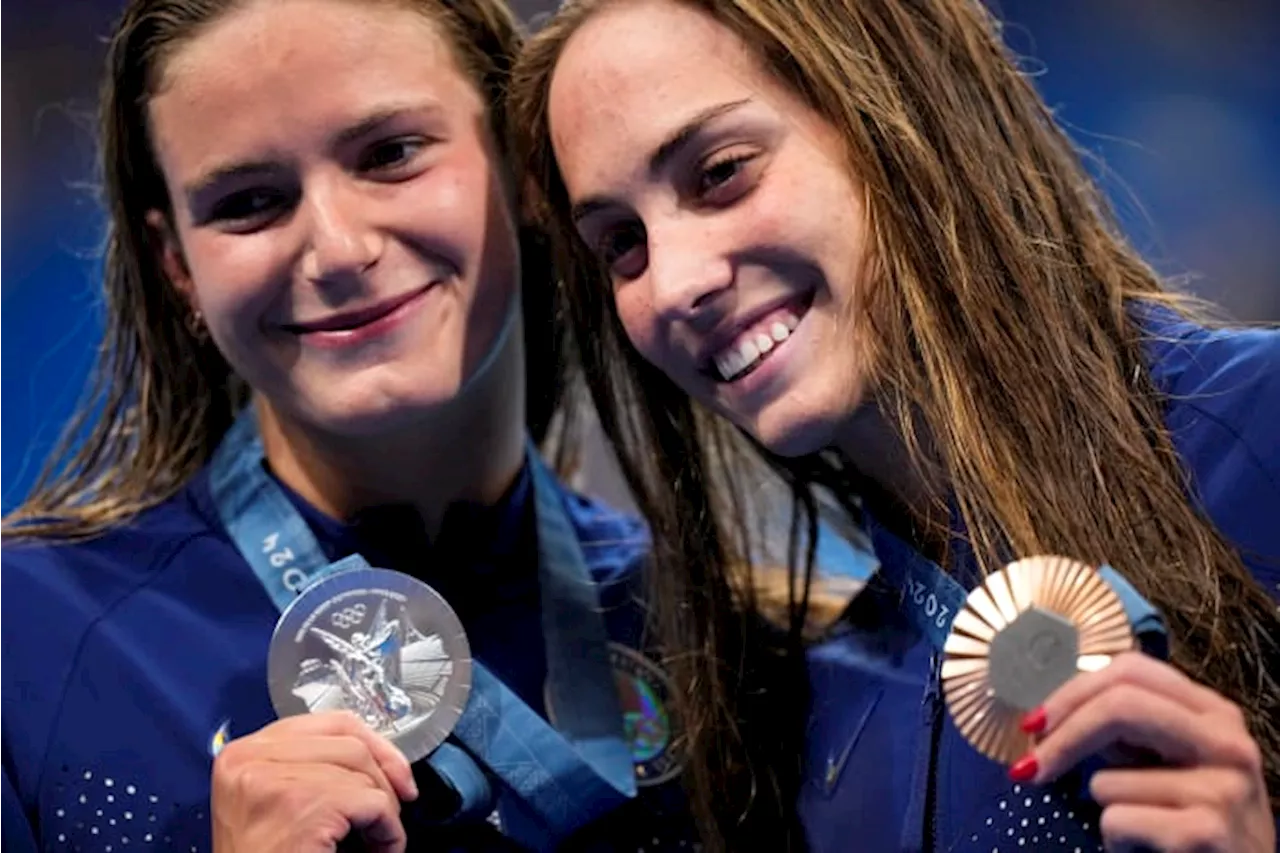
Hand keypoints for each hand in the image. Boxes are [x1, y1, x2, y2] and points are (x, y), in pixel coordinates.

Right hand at [211, 711, 418, 852]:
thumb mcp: (276, 800)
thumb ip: (312, 768)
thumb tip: (379, 756)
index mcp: (244, 753)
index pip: (330, 722)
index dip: (374, 745)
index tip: (396, 773)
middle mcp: (251, 759)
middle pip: (350, 742)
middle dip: (384, 776)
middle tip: (394, 810)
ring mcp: (274, 780)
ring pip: (363, 772)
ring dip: (385, 808)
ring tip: (378, 839)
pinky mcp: (302, 807)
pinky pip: (373, 803)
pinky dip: (388, 830)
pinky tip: (382, 849)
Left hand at [1011, 652, 1272, 852]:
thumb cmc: (1192, 821)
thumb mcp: (1169, 761)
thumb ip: (1127, 729)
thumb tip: (1049, 715)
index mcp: (1214, 713)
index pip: (1131, 670)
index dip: (1072, 692)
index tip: (1034, 722)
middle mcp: (1227, 742)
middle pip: (1120, 704)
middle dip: (1062, 735)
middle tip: (1026, 767)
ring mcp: (1224, 787)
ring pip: (1107, 778)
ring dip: (1102, 806)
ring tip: (1137, 825)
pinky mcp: (1208, 832)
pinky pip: (1116, 820)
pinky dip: (1114, 839)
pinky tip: (1145, 848)